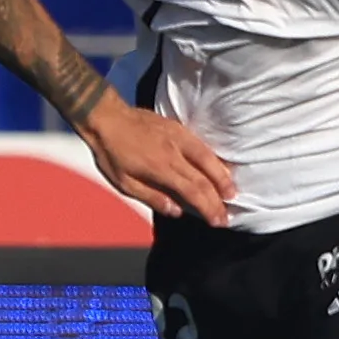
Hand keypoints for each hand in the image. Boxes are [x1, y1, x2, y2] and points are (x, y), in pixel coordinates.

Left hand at [78, 96, 234, 226]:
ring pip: (208, 158)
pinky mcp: (177, 127)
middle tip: (227, 215)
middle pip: (204, 178)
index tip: (218, 221)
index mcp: (160, 168)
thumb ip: (152, 197)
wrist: (106, 117)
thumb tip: (177, 211)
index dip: (208, 208)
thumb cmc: (111, 153)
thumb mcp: (124, 183)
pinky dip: (214, 158)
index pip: (193, 191)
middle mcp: (174, 152)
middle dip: (218, 198)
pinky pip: (202, 144)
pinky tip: (220, 167)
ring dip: (223, 177)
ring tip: (232, 192)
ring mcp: (178, 137)